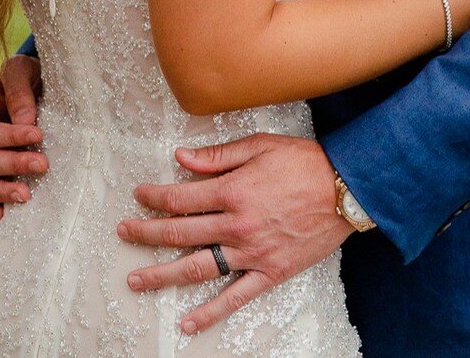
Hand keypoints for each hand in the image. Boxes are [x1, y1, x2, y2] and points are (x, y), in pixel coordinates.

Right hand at [0, 55, 46, 221]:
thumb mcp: (20, 71)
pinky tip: (2, 215)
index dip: (10, 137)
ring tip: (26, 195)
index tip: (37, 136)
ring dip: (3, 191)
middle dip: (14, 165)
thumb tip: (26, 123)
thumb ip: (19, 93)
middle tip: (43, 165)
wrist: (28, 85)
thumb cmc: (22, 76)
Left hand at [117, 133, 351, 336]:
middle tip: (124, 232)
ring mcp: (251, 252)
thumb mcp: (259, 146)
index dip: (154, 197)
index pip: (180, 197)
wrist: (345, 188)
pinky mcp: (270, 272)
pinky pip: (235, 298)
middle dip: (146, 233)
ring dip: (163, 274)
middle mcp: (236, 225)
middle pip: (180, 232)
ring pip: (197, 267)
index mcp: (232, 191)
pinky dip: (210, 312)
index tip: (139, 196)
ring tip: (136, 279)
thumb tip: (181, 157)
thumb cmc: (303, 162)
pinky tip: (187, 323)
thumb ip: (217, 156)